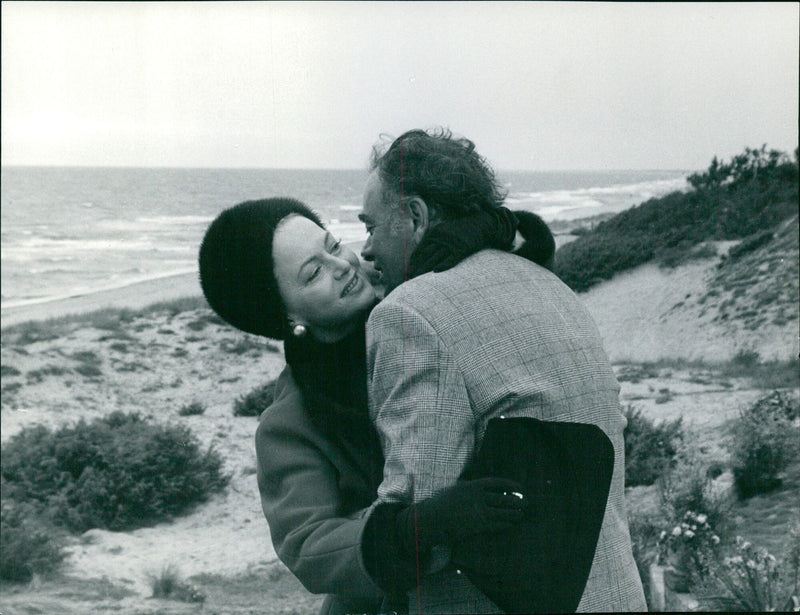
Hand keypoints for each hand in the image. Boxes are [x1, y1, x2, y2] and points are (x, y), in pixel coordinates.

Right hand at [396, 477, 527, 552]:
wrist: (433, 519)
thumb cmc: (441, 503)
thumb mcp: (456, 489)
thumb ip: (469, 487)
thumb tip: (482, 488)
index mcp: (472, 486)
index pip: (496, 483)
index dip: (510, 485)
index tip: (520, 487)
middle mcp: (478, 498)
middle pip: (503, 498)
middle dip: (516, 501)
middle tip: (526, 503)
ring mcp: (478, 513)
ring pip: (502, 513)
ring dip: (513, 514)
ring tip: (521, 514)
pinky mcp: (478, 526)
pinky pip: (496, 525)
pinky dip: (504, 525)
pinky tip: (510, 525)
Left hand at [408, 207, 517, 276]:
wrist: (481, 223)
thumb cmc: (462, 229)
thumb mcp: (446, 229)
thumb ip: (435, 239)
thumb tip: (424, 251)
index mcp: (435, 232)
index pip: (420, 248)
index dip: (414, 260)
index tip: (409, 269)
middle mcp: (441, 237)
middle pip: (425, 255)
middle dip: (417, 267)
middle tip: (410, 277)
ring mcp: (451, 243)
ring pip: (435, 258)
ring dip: (426, 269)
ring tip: (418, 279)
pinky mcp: (462, 248)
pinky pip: (451, 259)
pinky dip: (443, 265)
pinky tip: (436, 272)